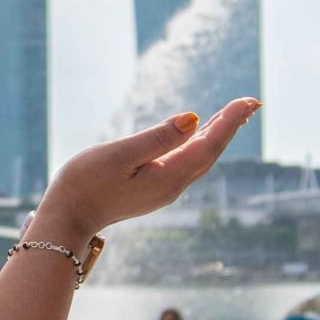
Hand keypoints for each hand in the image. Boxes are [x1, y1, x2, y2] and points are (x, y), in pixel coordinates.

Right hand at [34, 98, 261, 241]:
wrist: (66, 219)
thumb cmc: (86, 183)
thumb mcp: (121, 154)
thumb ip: (158, 137)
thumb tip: (194, 119)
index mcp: (169, 176)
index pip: (210, 144)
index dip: (231, 121)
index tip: (248, 100)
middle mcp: (173, 186)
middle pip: (211, 152)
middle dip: (231, 126)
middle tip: (252, 103)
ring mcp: (163, 190)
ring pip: (200, 159)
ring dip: (217, 135)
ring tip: (233, 115)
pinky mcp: (152, 190)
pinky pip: (186, 164)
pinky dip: (199, 146)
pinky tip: (199, 137)